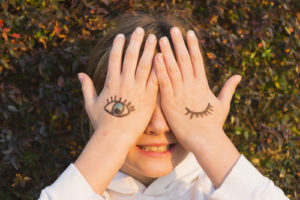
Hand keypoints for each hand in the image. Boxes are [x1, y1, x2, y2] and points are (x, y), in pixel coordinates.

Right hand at [78, 27, 157, 143]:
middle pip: (130, 57)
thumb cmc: (102, 123)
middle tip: (140, 30)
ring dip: (149, 50)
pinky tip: (163, 58)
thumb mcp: (90, 104)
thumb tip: (80, 73)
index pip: (114, 59)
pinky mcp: (149, 99)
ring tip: (153, 38)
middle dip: (135, 42)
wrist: (115, 139)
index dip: (118, 46)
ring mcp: (137, 90)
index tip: (122, 36)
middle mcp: (124, 83)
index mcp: (111, 83)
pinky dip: (159, 68)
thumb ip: (87, 87)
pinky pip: (155, 80)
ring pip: (144, 65)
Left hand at [154, 27, 241, 150]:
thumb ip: (228, 88)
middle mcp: (191, 86)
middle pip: (184, 60)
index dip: (193, 45)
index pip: (197, 60)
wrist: (205, 140)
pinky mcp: (169, 103)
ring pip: (172, 68)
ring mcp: (180, 93)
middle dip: (179, 43)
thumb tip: (238, 76)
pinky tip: (155, 58)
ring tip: (161, 39)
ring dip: (167, 52)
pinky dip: (159, 70)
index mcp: (202, 85)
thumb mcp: (223, 104)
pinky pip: (163, 83)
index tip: (190, 33)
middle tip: (173, 29)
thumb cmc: (214, 124)